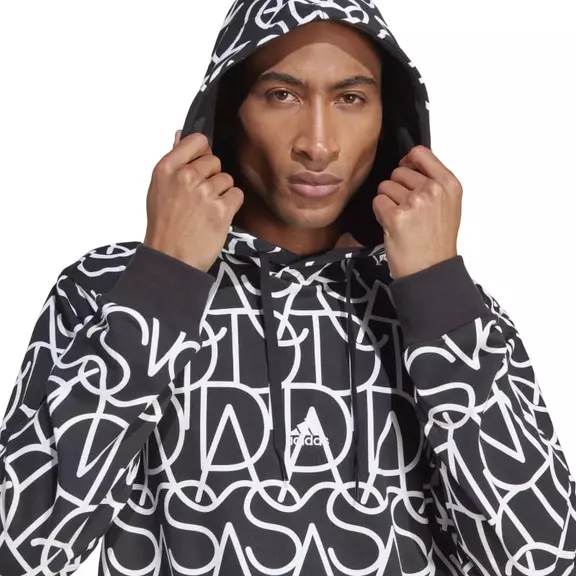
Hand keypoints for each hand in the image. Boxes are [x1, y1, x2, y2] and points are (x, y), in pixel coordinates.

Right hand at [143, 130, 243, 271]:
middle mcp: (185, 177)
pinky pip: (237, 195)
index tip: (201, 165)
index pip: (197, 140)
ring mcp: (204, 192)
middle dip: (212, 177)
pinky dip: (231, 206)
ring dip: (222, 194)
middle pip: (215, 161)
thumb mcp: (159, 190)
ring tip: (206, 210)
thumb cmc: (164, 228)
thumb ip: (174, 162)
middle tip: (200, 199)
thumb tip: (180, 136)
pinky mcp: (221, 209)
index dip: (203, 153)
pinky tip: (217, 217)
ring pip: (227, 179)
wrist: (171, 259)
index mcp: (167, 168)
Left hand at [373, 145, 460, 279]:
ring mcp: (414, 202)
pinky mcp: (396, 216)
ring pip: (385, 187)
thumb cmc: (436, 242)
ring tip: (401, 220)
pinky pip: (377, 202)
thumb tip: (408, 163)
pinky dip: (380, 213)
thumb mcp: (447, 206)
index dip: (407, 161)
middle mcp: (433, 190)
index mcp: (448, 184)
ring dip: (387, 202)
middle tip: (407, 210)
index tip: (405, 173)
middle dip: (396, 189)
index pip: (420, 153)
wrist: (431, 270)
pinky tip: (392, 226)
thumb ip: (432, 182)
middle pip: (398, 172)